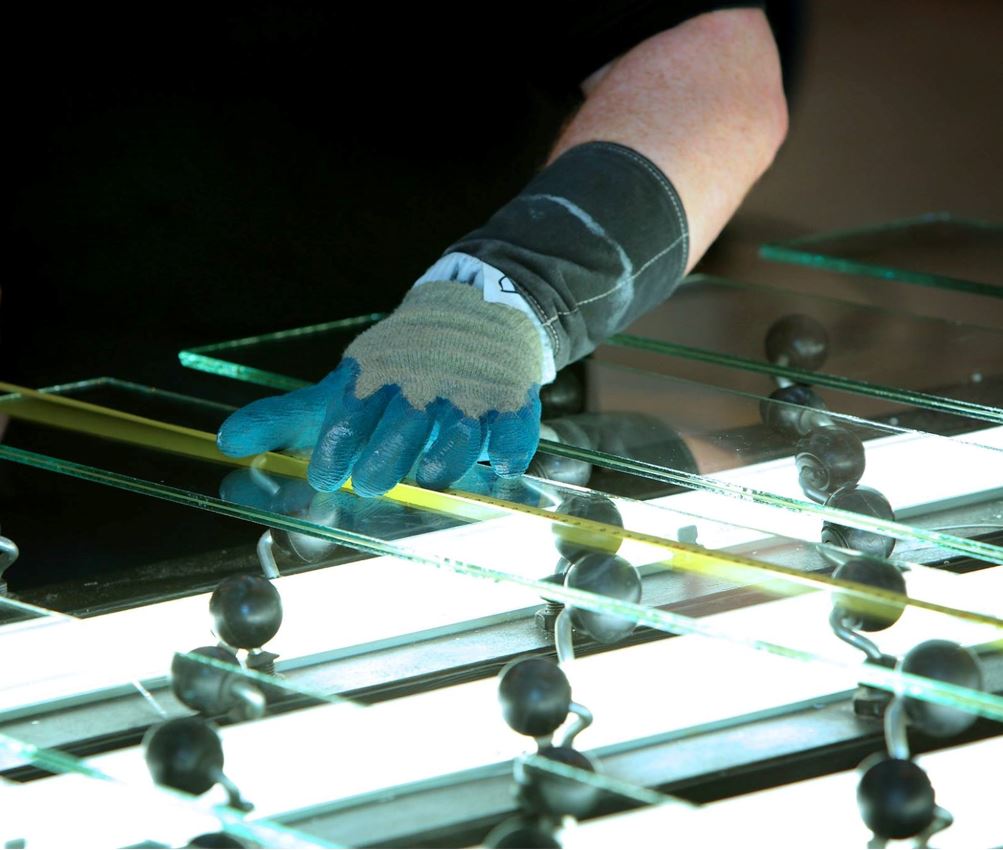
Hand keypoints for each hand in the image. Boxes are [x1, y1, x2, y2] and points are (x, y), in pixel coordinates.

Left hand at [217, 281, 542, 496]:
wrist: (471, 313)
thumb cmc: (397, 366)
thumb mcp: (342, 385)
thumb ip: (285, 417)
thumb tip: (224, 443)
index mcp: (375, 379)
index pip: (353, 411)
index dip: (339, 441)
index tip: (325, 475)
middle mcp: (419, 384)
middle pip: (402, 421)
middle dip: (387, 451)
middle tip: (372, 481)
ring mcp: (467, 392)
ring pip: (458, 425)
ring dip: (446, 451)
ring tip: (432, 476)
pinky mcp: (509, 399)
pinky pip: (513, 423)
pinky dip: (510, 444)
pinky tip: (503, 465)